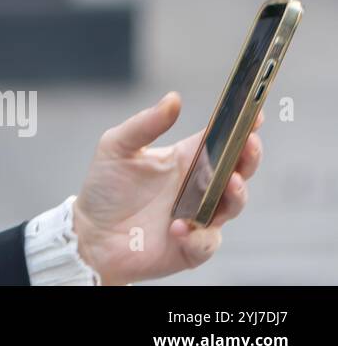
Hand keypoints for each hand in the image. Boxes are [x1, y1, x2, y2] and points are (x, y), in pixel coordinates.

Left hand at [71, 91, 263, 284]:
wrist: (90, 233)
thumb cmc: (105, 188)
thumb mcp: (117, 147)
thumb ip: (145, 124)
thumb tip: (174, 98)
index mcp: (186, 159)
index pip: (221, 140)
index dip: (241, 126)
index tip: (255, 113)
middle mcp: (199, 187)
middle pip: (238, 171)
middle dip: (249, 157)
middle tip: (249, 144)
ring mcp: (199, 217)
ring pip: (232, 205)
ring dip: (235, 194)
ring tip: (229, 182)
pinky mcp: (191, 247)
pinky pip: (206, 243)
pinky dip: (198, 236)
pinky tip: (179, 227)